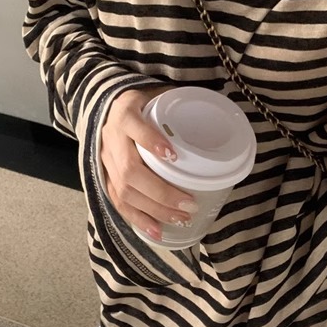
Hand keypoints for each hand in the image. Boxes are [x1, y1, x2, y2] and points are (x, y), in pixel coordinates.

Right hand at [100, 87, 197, 240]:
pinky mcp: (105, 177)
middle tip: (189, 203)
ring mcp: (106, 160)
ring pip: (124, 190)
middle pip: (130, 170)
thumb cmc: (144, 103)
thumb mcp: (159, 95)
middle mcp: (111, 138)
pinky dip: (138, 219)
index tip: (173, 155)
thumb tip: (221, 120)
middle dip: (160, 192)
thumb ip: (180, 107)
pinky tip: (156, 231)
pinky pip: (118, 202)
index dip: (151, 142)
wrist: (109, 107)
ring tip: (180, 218)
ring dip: (154, 209)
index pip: (134, 126)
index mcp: (124, 112)